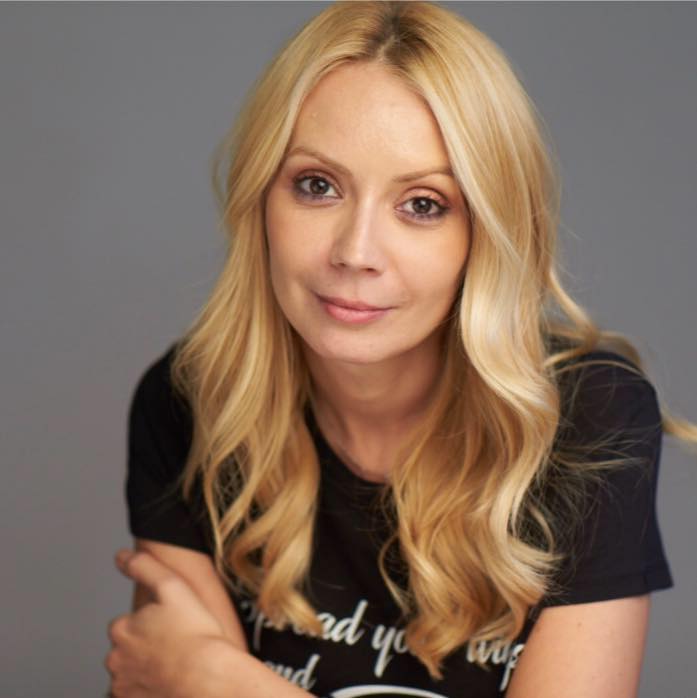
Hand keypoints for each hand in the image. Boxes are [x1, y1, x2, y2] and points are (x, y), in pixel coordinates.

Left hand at [105, 548, 230, 697]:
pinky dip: (151, 688)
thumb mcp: (172, 586)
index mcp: (122, 629)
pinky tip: (171, 681)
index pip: (128, 622)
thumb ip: (144, 567)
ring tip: (177, 663)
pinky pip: (139, 692)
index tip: (172, 625)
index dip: (152, 621)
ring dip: (148, 667)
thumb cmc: (195, 634)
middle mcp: (116, 660)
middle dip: (146, 645)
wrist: (209, 679)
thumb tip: (121, 556)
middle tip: (176, 644)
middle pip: (129, 647)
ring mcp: (124, 687)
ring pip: (133, 671)